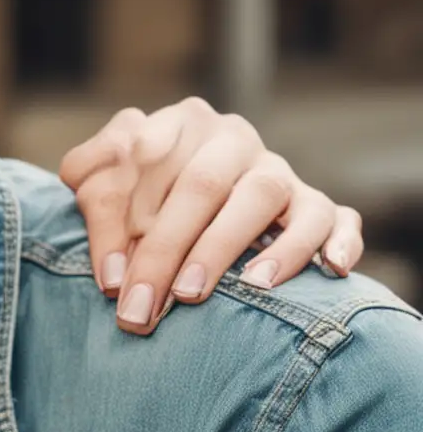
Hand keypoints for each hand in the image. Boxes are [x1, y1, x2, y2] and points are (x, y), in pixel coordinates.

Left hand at [59, 97, 363, 335]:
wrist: (179, 200)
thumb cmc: (136, 196)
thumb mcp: (100, 185)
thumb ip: (95, 203)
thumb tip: (112, 273)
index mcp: (179, 122)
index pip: (144, 157)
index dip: (119, 219)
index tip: (107, 281)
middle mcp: (232, 139)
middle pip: (201, 183)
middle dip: (166, 251)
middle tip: (142, 309)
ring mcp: (276, 169)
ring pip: (265, 193)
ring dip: (231, 244)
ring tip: (201, 293)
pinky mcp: (314, 202)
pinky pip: (336, 216)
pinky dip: (336, 240)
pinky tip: (328, 269)